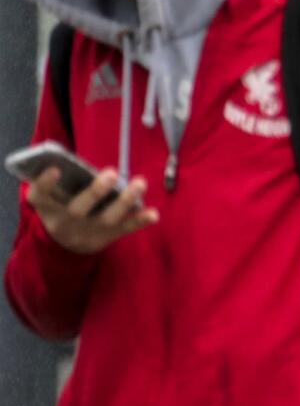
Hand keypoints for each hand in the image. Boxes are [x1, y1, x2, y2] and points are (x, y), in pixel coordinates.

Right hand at [26, 167, 158, 254]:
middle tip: (111, 172)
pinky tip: (153, 213)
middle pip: (78, 209)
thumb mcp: (48, 198)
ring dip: (125, 201)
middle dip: (96, 191)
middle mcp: (65, 222)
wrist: (66, 245)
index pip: (39, 196)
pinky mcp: (107, 237)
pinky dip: (140, 221)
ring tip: (140, 183)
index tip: (55, 169)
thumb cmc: (59, 208)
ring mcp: (88, 232)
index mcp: (46, 208)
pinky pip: (125, 229)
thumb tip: (66, 160)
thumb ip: (53, 182)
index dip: (45, 183)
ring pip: (107, 219)